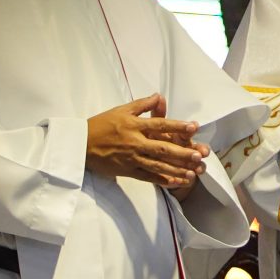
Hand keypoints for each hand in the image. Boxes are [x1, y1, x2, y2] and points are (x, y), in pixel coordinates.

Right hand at [86, 94, 205, 190]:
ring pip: (157, 165)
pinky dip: (161, 180)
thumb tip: (159, 96)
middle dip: (182, 153)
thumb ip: (142, 104)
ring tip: (193, 173)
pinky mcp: (127, 171)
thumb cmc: (101, 124)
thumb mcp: (121, 110)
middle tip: (199, 155)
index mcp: (135, 125)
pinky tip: (175, 182)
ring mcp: (131, 158)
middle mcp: (135, 142)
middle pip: (162, 148)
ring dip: (176, 169)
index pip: (160, 125)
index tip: (194, 127)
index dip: (178, 126)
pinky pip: (147, 177)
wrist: (80, 144)